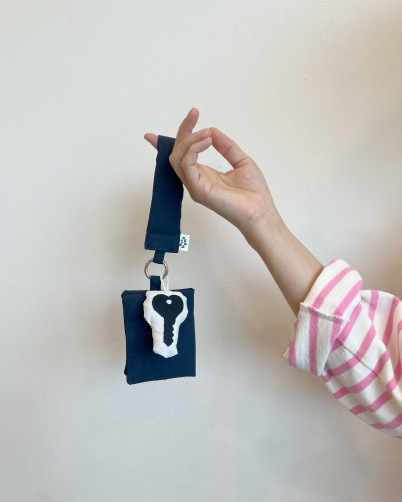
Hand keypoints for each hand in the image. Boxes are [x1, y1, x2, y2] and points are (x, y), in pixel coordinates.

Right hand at [144, 107, 279, 246]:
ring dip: (189, 139)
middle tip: (195, 113)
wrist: (261, 213)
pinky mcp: (199, 190)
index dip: (177, 136)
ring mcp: (195, 186)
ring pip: (177, 158)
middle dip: (183, 130)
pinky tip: (207, 141)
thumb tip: (212, 130)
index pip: (183, 154)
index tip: (187, 116)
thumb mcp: (241, 161)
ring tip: (207, 132)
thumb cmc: (254, 194)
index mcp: (204, 174)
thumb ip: (226, 146)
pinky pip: (186, 166)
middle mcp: (196, 180)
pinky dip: (193, 150)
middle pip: (177, 152)